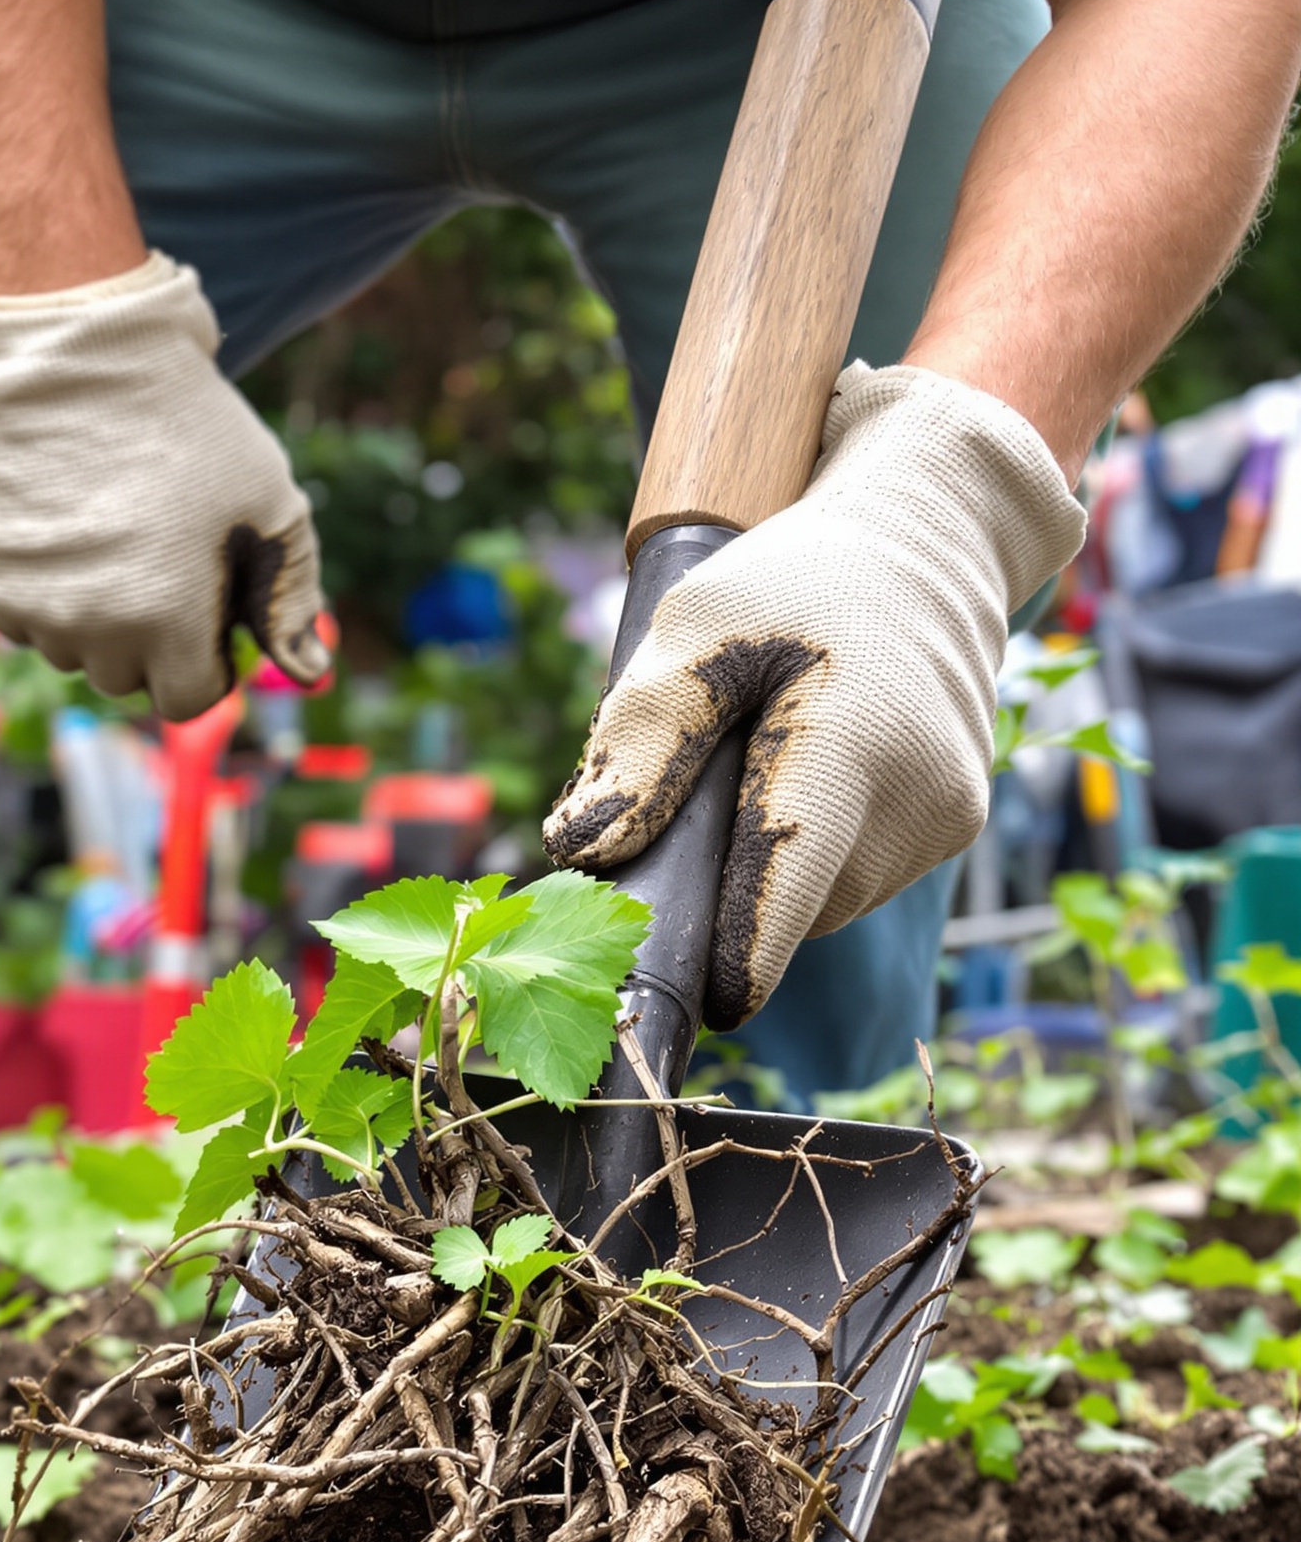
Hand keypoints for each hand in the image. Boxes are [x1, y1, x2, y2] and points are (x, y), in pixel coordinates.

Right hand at [0, 253, 327, 716]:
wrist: (78, 350)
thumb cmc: (192, 428)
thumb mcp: (272, 506)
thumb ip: (291, 600)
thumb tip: (310, 673)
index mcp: (165, 624)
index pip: (187, 699)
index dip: (206, 663)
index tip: (207, 617)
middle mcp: (88, 629)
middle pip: (124, 678)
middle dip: (148, 639)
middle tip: (158, 562)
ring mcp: (27, 604)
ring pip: (69, 649)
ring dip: (92, 616)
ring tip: (111, 536)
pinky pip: (19, 615)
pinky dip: (43, 588)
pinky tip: (64, 526)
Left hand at [544, 363, 1084, 1028]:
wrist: (926, 537)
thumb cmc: (794, 579)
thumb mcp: (695, 631)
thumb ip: (637, 744)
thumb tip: (582, 851)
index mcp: (853, 746)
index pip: (784, 892)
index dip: (731, 960)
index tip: (688, 1004)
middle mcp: (921, 797)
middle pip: (794, 906)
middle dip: (733, 884)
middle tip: (695, 806)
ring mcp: (949, 818)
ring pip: (826, 902)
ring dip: (775, 870)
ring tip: (762, 771)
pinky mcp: (958, 825)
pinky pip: (859, 879)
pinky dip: (818, 854)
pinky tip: (808, 780)